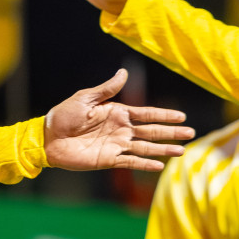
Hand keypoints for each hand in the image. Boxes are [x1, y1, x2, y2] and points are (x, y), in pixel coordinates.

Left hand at [44, 69, 192, 171]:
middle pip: (151, 131)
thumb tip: (124, 73)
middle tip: (191, 133)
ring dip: (163, 150)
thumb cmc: (63, 116)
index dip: (164, 115)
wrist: (47, 138)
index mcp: (116, 113)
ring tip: (181, 151)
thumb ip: (106, 89)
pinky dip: (144, 165)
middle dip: (171, 132)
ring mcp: (116, 145)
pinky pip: (130, 163)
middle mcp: (120, 129)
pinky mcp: (108, 160)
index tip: (182, 116)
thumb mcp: (84, 99)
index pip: (146, 114)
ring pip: (145, 148)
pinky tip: (159, 166)